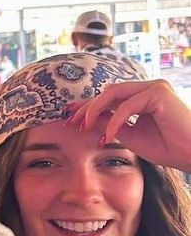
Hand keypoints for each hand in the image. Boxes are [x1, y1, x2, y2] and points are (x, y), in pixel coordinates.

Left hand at [69, 80, 190, 172]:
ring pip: (113, 93)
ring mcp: (154, 88)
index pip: (109, 98)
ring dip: (95, 110)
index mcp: (141, 97)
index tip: (68, 119)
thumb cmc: (166, 147)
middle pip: (107, 92)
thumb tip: (87, 119)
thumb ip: (110, 124)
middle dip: (86, 107)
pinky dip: (114, 121)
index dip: (87, 107)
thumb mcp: (129, 136)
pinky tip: (108, 136)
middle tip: (70, 122)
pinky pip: (127, 106)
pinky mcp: (159, 93)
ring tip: (84, 127)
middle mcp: (147, 88)